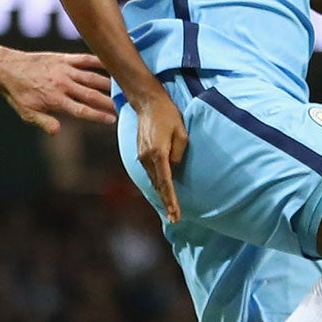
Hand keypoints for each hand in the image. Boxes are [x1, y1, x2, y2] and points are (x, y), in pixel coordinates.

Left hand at [0, 51, 115, 134]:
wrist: (8, 68)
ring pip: (92, 78)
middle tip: (125, 106)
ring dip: (109, 84)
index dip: (99, 116)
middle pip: (92, 95)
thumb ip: (44, 122)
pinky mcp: (64, 59)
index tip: (112, 120)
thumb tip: (57, 131)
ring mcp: (65, 70)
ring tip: (123, 88)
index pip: (82, 110)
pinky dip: (99, 62)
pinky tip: (111, 65)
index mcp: (56, 100)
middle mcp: (63, 84)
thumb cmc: (18, 93)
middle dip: (110, 102)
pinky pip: (85, 60)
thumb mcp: (27, 113)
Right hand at [134, 86, 189, 223]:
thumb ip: (179, 153)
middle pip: (158, 186)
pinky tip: (162, 189)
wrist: (147, 102)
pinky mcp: (140, 153)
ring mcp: (141, 156)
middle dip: (166, 202)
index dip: (171, 201)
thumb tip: (174, 166)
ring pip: (153, 180)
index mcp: (158, 154)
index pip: (166, 184)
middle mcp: (146, 158)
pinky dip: (157, 183)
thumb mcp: (181, 133)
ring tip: (170, 208)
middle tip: (175, 218)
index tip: (175, 215)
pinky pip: (150, 172)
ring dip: (161, 193)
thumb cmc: (168, 115)